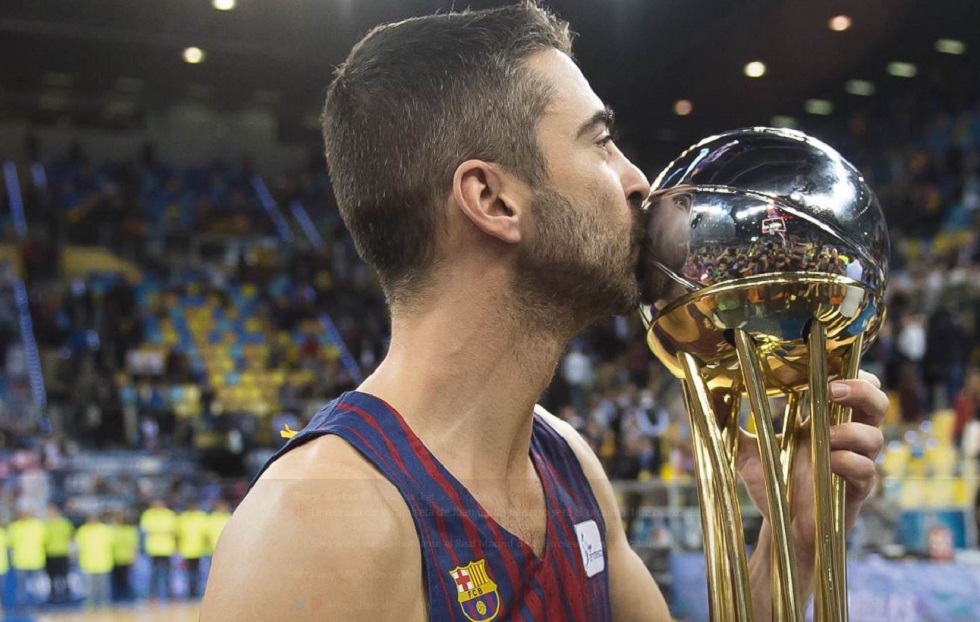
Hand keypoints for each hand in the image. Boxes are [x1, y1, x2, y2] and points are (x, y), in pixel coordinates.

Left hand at [736, 370, 887, 554]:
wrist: (780, 528)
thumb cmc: (771, 484)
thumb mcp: (747, 450)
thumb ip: (729, 424)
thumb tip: (702, 395)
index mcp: (823, 419)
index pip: (854, 384)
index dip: (849, 371)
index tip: (824, 364)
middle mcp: (845, 437)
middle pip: (877, 401)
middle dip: (861, 390)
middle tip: (831, 390)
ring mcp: (855, 463)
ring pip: (876, 436)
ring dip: (852, 431)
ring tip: (824, 437)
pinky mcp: (857, 491)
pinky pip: (867, 472)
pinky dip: (851, 463)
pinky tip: (831, 462)